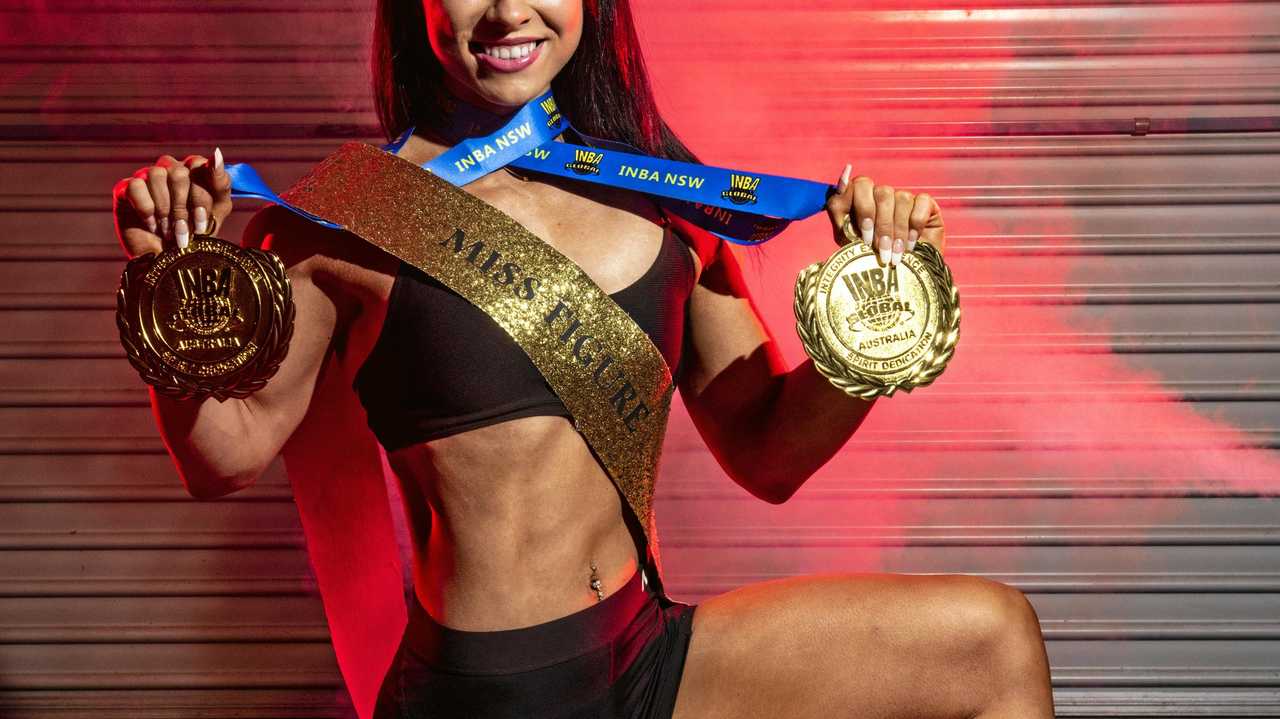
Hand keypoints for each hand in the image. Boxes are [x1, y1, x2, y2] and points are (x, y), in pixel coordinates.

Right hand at [112, 147, 232, 258]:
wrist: (171, 262)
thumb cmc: (197, 234)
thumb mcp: (218, 211)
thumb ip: (220, 182)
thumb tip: (216, 154)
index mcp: (193, 171)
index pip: (198, 165)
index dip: (200, 195)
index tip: (202, 218)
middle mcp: (169, 169)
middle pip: (178, 172)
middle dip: (183, 207)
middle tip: (184, 229)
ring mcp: (146, 177)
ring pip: (156, 175)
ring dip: (165, 210)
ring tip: (168, 230)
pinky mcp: (125, 189)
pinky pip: (135, 185)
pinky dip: (146, 209)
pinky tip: (151, 224)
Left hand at [824, 163, 945, 266]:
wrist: (904, 277)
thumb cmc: (873, 259)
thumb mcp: (850, 243)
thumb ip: (842, 219)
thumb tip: (839, 187)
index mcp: (860, 199)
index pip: (858, 185)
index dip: (862, 208)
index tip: (863, 235)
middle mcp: (882, 194)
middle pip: (881, 192)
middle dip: (881, 225)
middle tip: (880, 250)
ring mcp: (904, 197)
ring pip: (901, 198)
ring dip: (898, 230)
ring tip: (896, 254)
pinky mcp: (926, 203)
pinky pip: (920, 203)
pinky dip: (915, 225)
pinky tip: (911, 244)